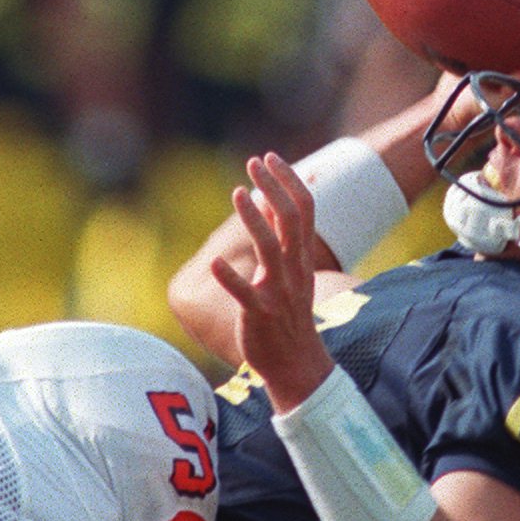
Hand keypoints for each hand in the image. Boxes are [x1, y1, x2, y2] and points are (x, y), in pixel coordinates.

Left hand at [210, 153, 335, 413]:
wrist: (297, 364)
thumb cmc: (290, 315)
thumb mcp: (292, 273)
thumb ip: (282, 239)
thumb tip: (269, 202)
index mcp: (303, 258)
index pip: (305, 210)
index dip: (288, 180)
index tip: (269, 157)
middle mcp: (294, 270)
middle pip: (290, 220)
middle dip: (273, 187)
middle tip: (253, 161)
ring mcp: (278, 292)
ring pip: (270, 249)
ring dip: (254, 219)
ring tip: (236, 193)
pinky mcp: (260, 314)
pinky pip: (245, 293)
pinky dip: (230, 278)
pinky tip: (215, 262)